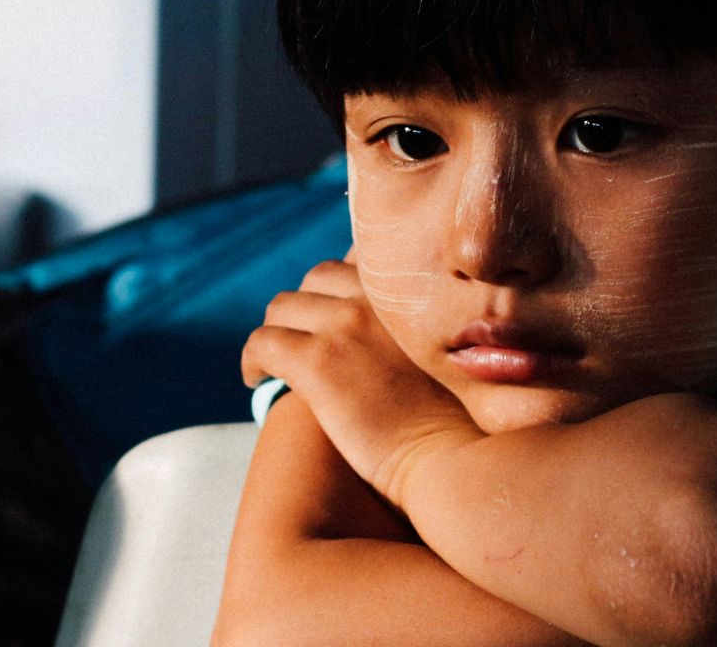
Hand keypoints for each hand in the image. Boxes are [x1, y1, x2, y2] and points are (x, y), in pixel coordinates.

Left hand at [242, 260, 480, 507]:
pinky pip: (263, 343)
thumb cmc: (462, 421)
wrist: (454, 457)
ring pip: (282, 308)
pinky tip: (258, 381)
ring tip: (276, 363)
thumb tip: (393, 334)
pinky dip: (254, 360)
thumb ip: (426, 326)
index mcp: (412, 290)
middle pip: (317, 279)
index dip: (341, 290)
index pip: (360, 260)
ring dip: (277, 331)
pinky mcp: (317, 361)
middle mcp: (378, 295)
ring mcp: (345, 324)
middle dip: (305, 308)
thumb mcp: (452, 352)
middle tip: (301, 342)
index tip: (336, 317)